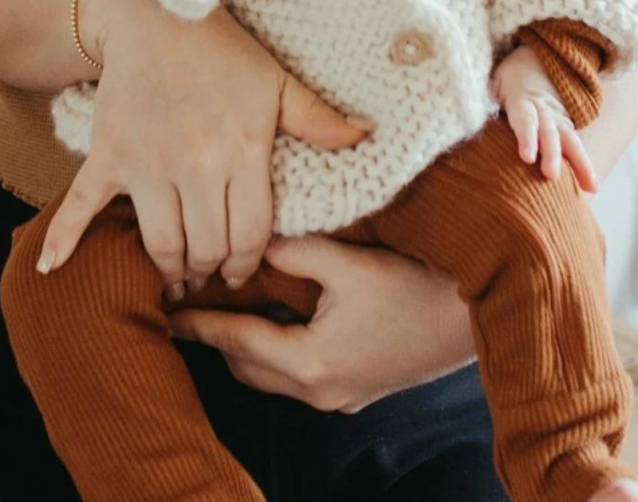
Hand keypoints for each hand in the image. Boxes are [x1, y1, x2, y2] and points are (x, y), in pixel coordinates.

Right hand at [36, 0, 370, 296]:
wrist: (156, 9)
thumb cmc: (223, 48)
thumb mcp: (277, 80)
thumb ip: (319, 118)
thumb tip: (368, 137)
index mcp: (240, 151)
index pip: (251, 235)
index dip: (249, 262)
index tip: (243, 270)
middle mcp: (194, 165)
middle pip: (206, 247)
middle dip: (212, 268)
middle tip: (211, 273)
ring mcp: (146, 164)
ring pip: (160, 242)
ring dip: (170, 268)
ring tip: (177, 276)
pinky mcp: (108, 155)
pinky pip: (82, 205)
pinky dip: (64, 241)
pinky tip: (54, 271)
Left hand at [168, 234, 475, 412]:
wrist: (471, 319)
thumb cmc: (413, 286)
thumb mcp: (349, 261)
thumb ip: (295, 251)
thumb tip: (256, 240)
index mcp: (310, 362)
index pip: (236, 340)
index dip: (199, 322)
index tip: (166, 310)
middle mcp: (319, 390)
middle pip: (247, 366)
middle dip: (216, 337)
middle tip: (187, 304)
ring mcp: (339, 396)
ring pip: (271, 374)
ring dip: (247, 344)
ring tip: (225, 306)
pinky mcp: (355, 389)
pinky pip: (298, 374)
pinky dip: (276, 349)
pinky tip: (275, 317)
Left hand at [490, 44, 597, 191]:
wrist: (537, 61)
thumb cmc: (507, 78)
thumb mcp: (491, 81)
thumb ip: (482, 98)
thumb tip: (465, 115)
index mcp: (522, 100)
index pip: (525, 119)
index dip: (527, 137)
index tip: (527, 157)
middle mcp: (544, 111)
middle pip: (550, 133)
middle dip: (552, 154)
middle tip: (551, 176)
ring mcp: (558, 120)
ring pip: (571, 141)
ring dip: (580, 164)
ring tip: (590, 188)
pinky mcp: (566, 128)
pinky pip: (576, 147)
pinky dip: (585, 167)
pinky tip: (592, 188)